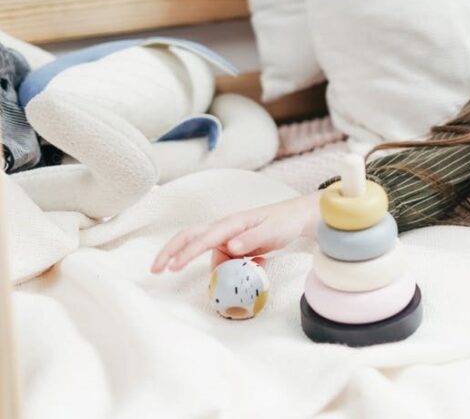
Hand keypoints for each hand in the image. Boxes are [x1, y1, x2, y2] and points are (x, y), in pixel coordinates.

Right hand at [150, 193, 318, 273]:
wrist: (296, 218)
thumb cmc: (284, 222)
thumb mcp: (273, 231)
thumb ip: (252, 239)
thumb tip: (230, 247)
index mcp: (232, 223)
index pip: (203, 238)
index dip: (186, 253)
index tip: (172, 267)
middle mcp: (225, 229)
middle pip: (190, 238)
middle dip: (171, 252)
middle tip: (155, 270)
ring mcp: (227, 237)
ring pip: (208, 254)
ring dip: (213, 267)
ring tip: (240, 268)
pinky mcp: (233, 246)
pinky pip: (223, 260)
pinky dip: (228, 268)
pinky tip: (252, 266)